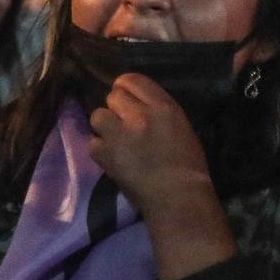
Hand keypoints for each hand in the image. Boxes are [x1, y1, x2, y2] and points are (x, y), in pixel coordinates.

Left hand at [86, 74, 215, 217]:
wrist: (177, 198)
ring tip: (116, 141)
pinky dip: (101, 150)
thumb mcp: (181, 127)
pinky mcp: (104, 153)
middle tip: (123, 124)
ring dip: (105, 127)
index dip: (125, 88)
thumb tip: (135, 103)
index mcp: (164, 108)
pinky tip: (114, 159)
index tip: (125, 98)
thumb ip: (157, 110)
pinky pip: (93, 143)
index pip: (133, 80)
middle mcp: (140, 116)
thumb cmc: (187, 166)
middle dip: (116, 109)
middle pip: (113, 97)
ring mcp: (119, 134)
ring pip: (98, 116)